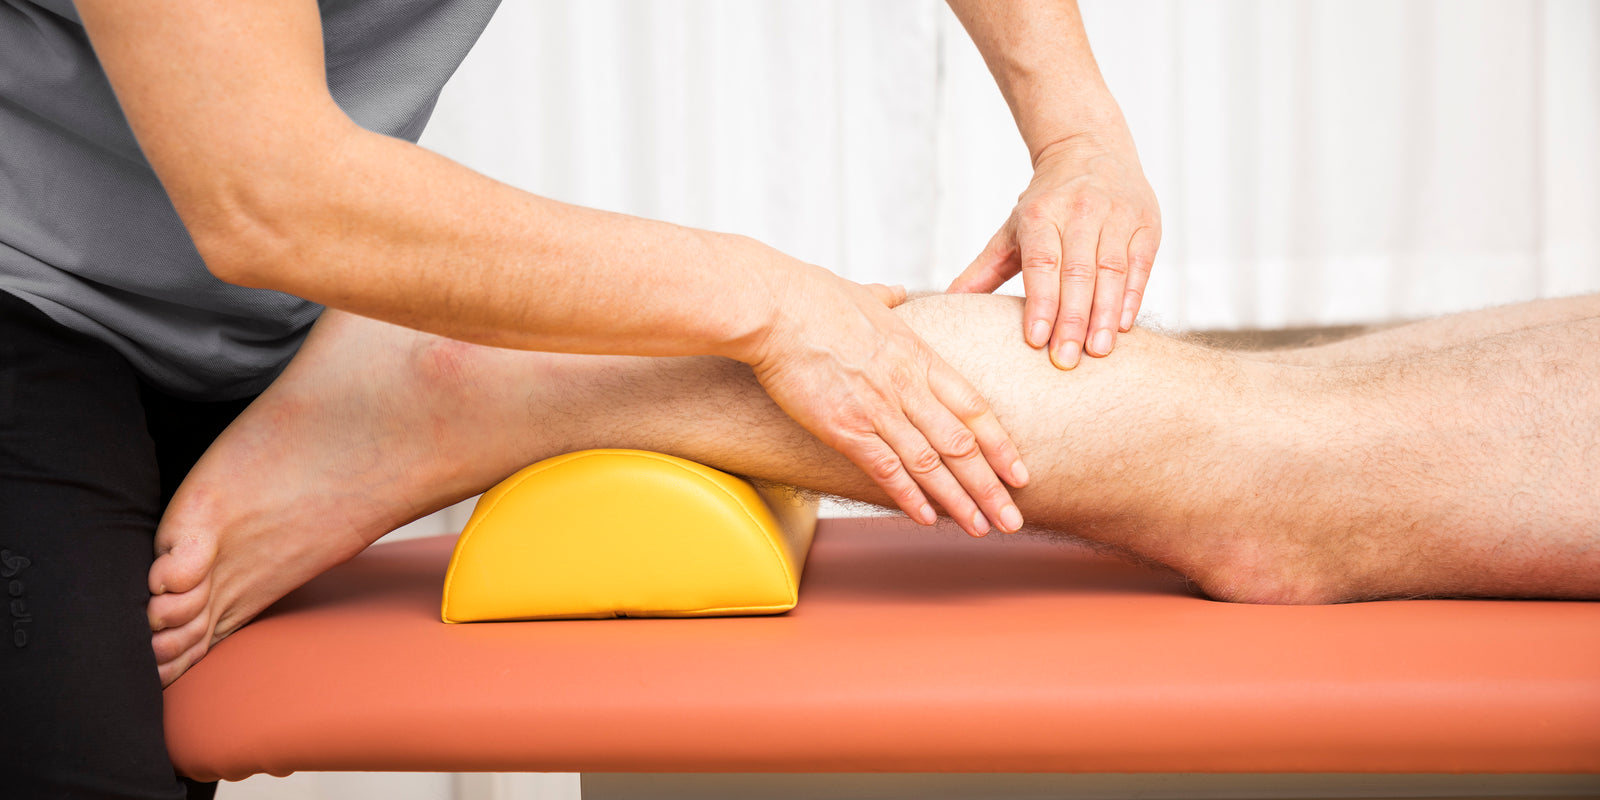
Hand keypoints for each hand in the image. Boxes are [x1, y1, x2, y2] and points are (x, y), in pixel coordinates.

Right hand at [749, 268, 1027, 535]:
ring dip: (960, 501)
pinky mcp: (845, 427)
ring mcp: (877, 409)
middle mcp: (907, 386)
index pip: (974, 408)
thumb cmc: (812, 297)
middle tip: (1013, 519)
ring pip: (931, 464)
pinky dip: (909, 497)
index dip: (1001, 445)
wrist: (773, 308)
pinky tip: (927, 519)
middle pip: (962, 444)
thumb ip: (887, 298)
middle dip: (991, 486)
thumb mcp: (865, 294)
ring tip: (982, 528)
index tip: (1020, 473)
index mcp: (918, 356)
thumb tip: (896, 290)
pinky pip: (886, 469)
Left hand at [949, 127, 1159, 367]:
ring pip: (1111, 271)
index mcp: (1040, 214)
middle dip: (1072, 320)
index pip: (1041, 264)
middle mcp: (1080, 211)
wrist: (1089, 150)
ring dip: (1104, 315)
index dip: (1040, 303)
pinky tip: (1123, 326)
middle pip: (1077, 273)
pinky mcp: (1146, 223)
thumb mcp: (1011, 231)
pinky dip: (1131, 297)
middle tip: (1066, 361)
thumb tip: (946, 304)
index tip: (1035, 341)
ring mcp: (1116, 215)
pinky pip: (1139, 265)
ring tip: (1098, 352)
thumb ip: (983, 270)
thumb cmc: (1046, 203)